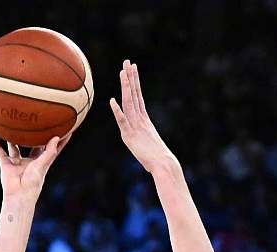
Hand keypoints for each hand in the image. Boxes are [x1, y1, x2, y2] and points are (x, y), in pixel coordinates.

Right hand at [0, 129, 68, 199]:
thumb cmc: (33, 183)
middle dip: (33, 135)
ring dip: (11, 136)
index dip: (57, 140)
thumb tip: (57, 137)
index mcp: (40, 162)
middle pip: (32, 145)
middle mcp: (29, 161)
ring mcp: (17, 162)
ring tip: (11, 123)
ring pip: (13, 146)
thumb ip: (50, 151)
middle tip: (35, 121)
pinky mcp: (6, 163)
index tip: (65, 129)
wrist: (19, 194)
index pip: (50, 149)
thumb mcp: (43, 165)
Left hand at [108, 60, 177, 175]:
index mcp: (144, 120)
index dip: (134, 82)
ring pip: (129, 103)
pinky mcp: (130, 137)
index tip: (133, 68)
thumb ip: (143, 136)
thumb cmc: (158, 158)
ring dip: (125, 87)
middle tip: (128, 62)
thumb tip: (141, 135)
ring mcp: (135, 127)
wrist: (164, 165)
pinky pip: (123, 122)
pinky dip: (117, 111)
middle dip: (130, 77)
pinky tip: (112, 101)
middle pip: (134, 95)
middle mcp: (140, 120)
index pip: (137, 96)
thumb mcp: (148, 143)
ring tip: (123, 72)